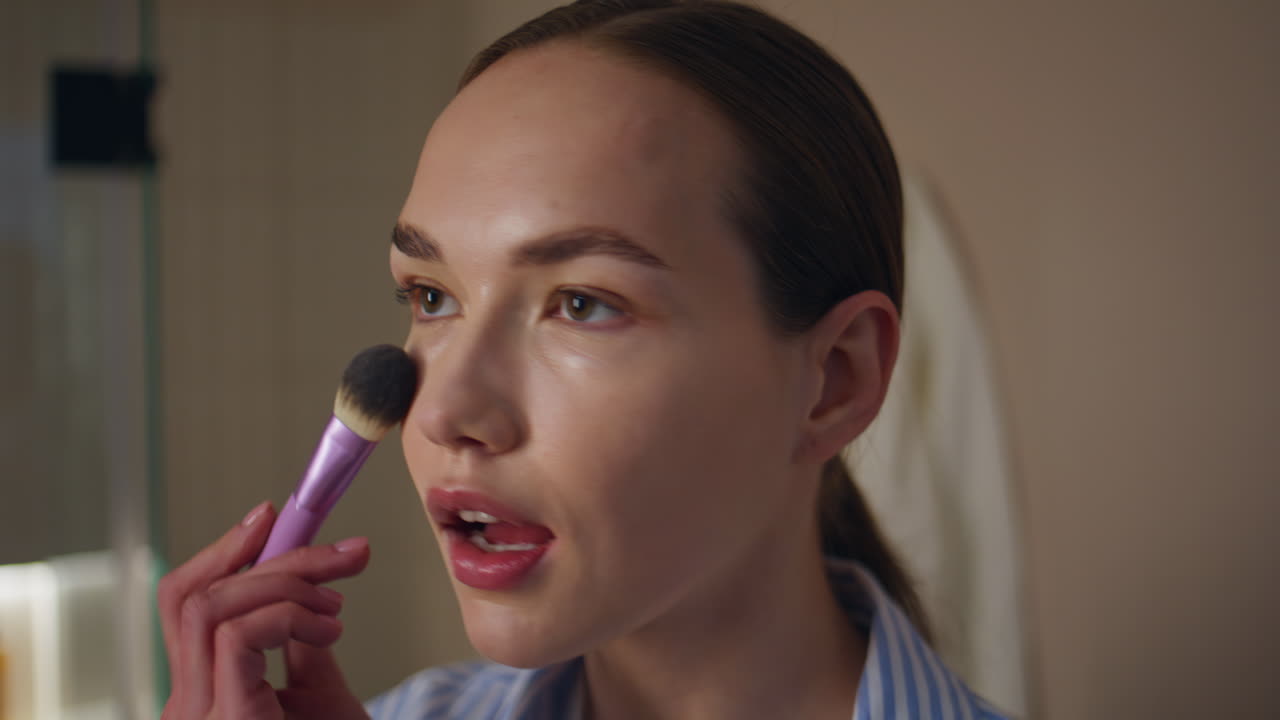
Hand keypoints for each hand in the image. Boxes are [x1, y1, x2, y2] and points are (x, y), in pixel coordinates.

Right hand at [158, 501, 371, 718]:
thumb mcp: (315, 693)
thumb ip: (298, 647)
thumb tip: (306, 593)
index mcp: (201, 695)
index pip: (183, 605)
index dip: (222, 551)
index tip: (270, 517)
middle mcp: (187, 705)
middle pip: (197, 597)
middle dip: (275, 558)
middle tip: (345, 553)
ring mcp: (197, 715)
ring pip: (211, 607)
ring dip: (285, 584)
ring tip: (336, 604)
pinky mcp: (225, 719)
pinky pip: (236, 635)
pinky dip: (287, 615)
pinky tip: (328, 631)